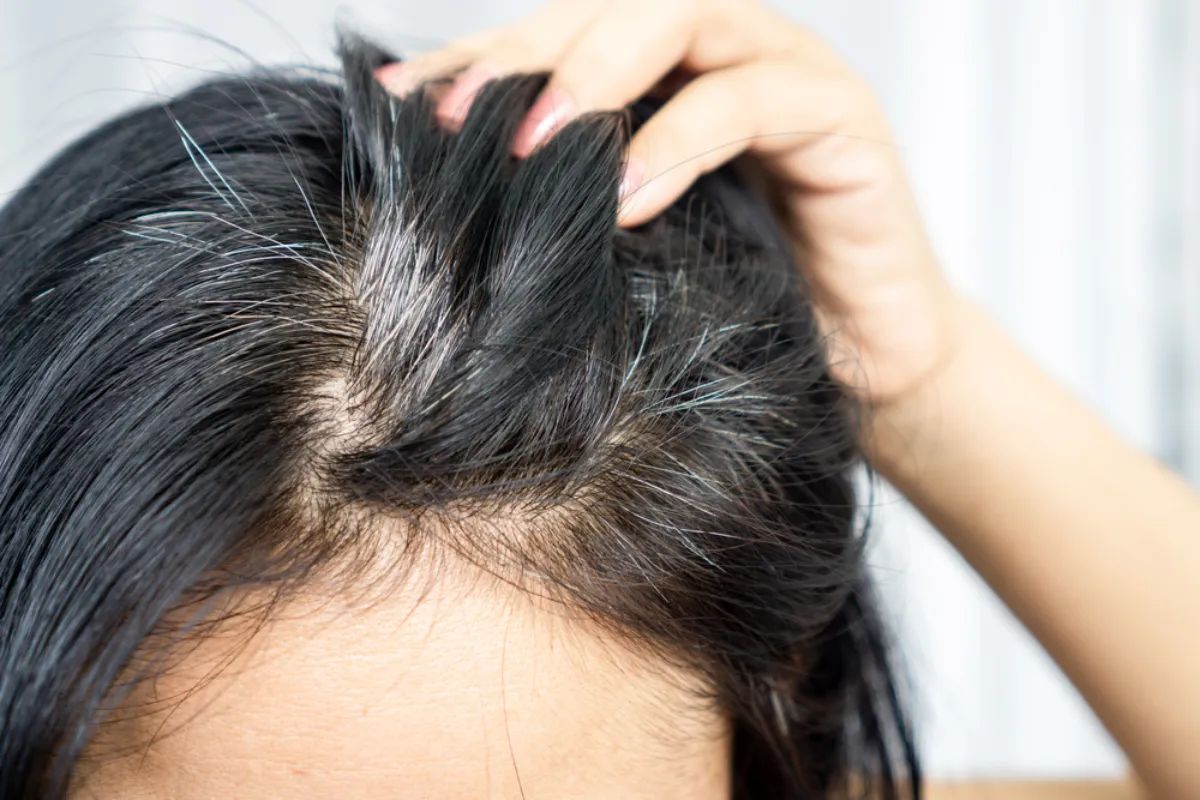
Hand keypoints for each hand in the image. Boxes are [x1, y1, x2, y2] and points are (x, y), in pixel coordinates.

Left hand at [376, 0, 961, 406]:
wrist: (863, 366)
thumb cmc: (744, 307)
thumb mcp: (632, 254)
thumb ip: (564, 208)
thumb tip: (446, 205)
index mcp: (661, 75)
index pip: (557, 38)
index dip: (478, 60)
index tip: (401, 105)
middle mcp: (720, 53)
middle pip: (610, 5)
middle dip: (527, 55)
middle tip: (458, 121)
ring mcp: (784, 72)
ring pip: (683, 17)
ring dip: (599, 73)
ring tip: (536, 148)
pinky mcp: (841, 118)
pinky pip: (752, 100)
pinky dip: (682, 138)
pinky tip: (630, 198)